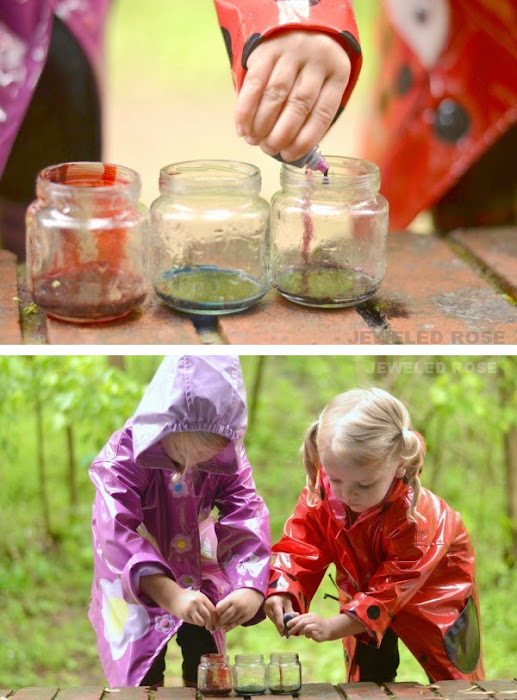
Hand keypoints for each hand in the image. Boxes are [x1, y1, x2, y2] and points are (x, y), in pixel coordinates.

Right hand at [171, 587, 218, 629]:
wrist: (173, 597)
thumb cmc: (187, 598)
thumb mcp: (197, 598)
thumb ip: (204, 606)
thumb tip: (213, 618)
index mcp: (203, 598)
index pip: (213, 610)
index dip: (215, 618)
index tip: (215, 623)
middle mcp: (198, 602)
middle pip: (209, 616)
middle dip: (210, 624)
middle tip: (209, 627)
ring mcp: (192, 608)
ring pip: (202, 621)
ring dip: (203, 624)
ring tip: (201, 623)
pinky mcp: (186, 614)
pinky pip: (194, 622)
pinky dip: (196, 623)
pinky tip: (194, 620)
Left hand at [215, 588, 263, 631]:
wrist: (255, 593)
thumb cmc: (240, 594)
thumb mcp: (232, 596)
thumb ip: (224, 604)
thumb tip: (216, 615)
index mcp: (232, 599)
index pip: (220, 608)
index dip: (216, 612)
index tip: (215, 614)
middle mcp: (237, 606)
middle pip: (225, 616)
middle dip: (219, 621)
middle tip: (215, 623)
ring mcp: (242, 612)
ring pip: (230, 621)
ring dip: (224, 624)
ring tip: (220, 626)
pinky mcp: (246, 617)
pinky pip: (236, 624)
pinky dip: (229, 627)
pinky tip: (224, 629)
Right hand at [235, 31, 350, 161]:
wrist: (295, 23)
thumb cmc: (308, 69)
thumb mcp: (321, 84)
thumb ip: (312, 113)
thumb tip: (294, 154)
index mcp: (337, 73)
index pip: (322, 114)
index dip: (305, 140)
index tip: (289, 156)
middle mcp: (317, 59)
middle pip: (298, 105)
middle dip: (281, 134)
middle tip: (269, 150)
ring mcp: (292, 51)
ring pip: (275, 95)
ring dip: (262, 125)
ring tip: (255, 141)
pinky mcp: (267, 48)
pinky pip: (254, 84)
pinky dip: (245, 110)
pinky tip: (242, 129)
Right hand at [264, 593, 295, 634]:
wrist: (273, 593)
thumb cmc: (282, 596)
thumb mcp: (287, 601)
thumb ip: (290, 610)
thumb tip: (295, 618)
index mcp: (274, 603)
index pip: (278, 614)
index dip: (281, 623)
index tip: (283, 631)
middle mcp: (268, 608)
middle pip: (275, 620)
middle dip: (281, 628)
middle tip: (287, 635)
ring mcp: (266, 611)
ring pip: (274, 621)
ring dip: (280, 627)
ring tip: (285, 633)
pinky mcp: (267, 614)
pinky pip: (273, 620)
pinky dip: (278, 624)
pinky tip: (282, 629)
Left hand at [288, 612, 331, 641]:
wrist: (329, 629)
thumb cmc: (316, 625)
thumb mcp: (309, 621)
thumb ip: (302, 622)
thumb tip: (291, 625)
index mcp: (311, 615)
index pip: (300, 617)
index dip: (293, 621)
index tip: (287, 625)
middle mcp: (314, 619)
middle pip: (303, 622)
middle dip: (295, 627)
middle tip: (290, 632)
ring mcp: (318, 626)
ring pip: (307, 627)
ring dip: (301, 631)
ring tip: (299, 634)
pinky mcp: (320, 633)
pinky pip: (312, 634)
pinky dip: (307, 635)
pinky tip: (307, 636)